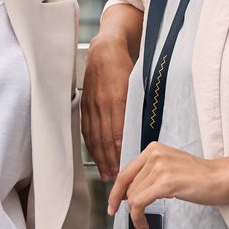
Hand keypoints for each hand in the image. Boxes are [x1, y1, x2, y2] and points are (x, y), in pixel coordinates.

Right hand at [82, 35, 135, 181]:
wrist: (106, 49)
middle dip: (110, 161)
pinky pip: (87, 130)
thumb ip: (138, 106)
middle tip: (115, 179)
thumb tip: (143, 130)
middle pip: (105, 139)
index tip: (125, 167)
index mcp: (118, 98)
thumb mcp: (136, 84)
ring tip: (106, 173)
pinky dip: (91, 145)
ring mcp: (91, 105)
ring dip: (100, 158)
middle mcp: (102, 103)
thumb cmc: (125, 65)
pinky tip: (96, 156)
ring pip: (95, 137)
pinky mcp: (85, 105)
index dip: (120, 153)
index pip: (118, 132)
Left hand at [107, 143, 228, 228]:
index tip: (113, 206)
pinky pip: (139, 204)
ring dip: (136, 217)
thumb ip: (150, 173)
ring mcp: (160, 167)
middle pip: (128, 187)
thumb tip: (129, 192)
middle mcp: (154, 154)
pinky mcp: (166, 182)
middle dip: (129, 208)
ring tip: (145, 227)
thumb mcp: (170, 167)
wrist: (222, 178)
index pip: (125, 172)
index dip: (115, 192)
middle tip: (136, 223)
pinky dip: (138, 220)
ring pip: (133, 198)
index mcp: (154, 149)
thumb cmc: (200, 176)